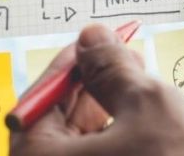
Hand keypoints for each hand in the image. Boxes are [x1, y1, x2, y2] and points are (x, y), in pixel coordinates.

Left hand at [10, 24, 183, 155]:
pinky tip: (144, 118)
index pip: (37, 106)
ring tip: (138, 84)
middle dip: (89, 88)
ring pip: (82, 145)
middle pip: (57, 127)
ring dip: (106, 111)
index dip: (67, 68)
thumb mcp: (146, 103)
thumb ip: (111, 67)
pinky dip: (118, 138)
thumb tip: (91, 38)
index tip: (91, 44)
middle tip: (120, 58)